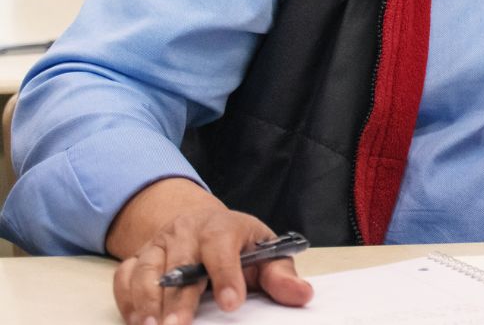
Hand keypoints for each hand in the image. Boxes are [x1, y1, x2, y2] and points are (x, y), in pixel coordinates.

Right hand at [109, 180, 310, 324]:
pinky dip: (127, 300)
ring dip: (147, 301)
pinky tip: (137, 323)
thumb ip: (281, 276)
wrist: (202, 225)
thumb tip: (302, 295)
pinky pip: (124, 278)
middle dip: (180, 298)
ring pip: (146, 270)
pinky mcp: (136, 258)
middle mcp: (185, 231)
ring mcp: (157, 244)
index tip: (231, 304)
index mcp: (222, 226)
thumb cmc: (239, 246)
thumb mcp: (266, 253)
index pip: (222, 247)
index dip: (226, 275)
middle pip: (179, 262)